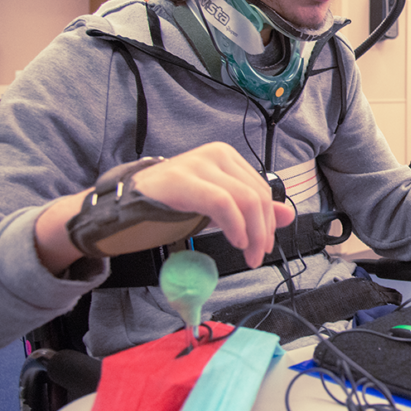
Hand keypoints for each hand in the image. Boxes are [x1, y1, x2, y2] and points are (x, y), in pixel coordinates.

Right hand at [36, 143, 294, 274]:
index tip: (264, 247)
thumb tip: (288, 215)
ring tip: (249, 255)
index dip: (269, 221)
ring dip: (253, 233)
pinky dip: (235, 224)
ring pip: (244, 198)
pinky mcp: (183, 179)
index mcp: (227, 157)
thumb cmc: (171, 206)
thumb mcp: (218, 209)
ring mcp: (199, 163)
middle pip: (257, 194)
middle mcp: (217, 154)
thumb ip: (252, 209)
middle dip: (264, 230)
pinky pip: (222, 201)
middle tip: (258, 256)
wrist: (122, 207)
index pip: (261, 189)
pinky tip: (235, 241)